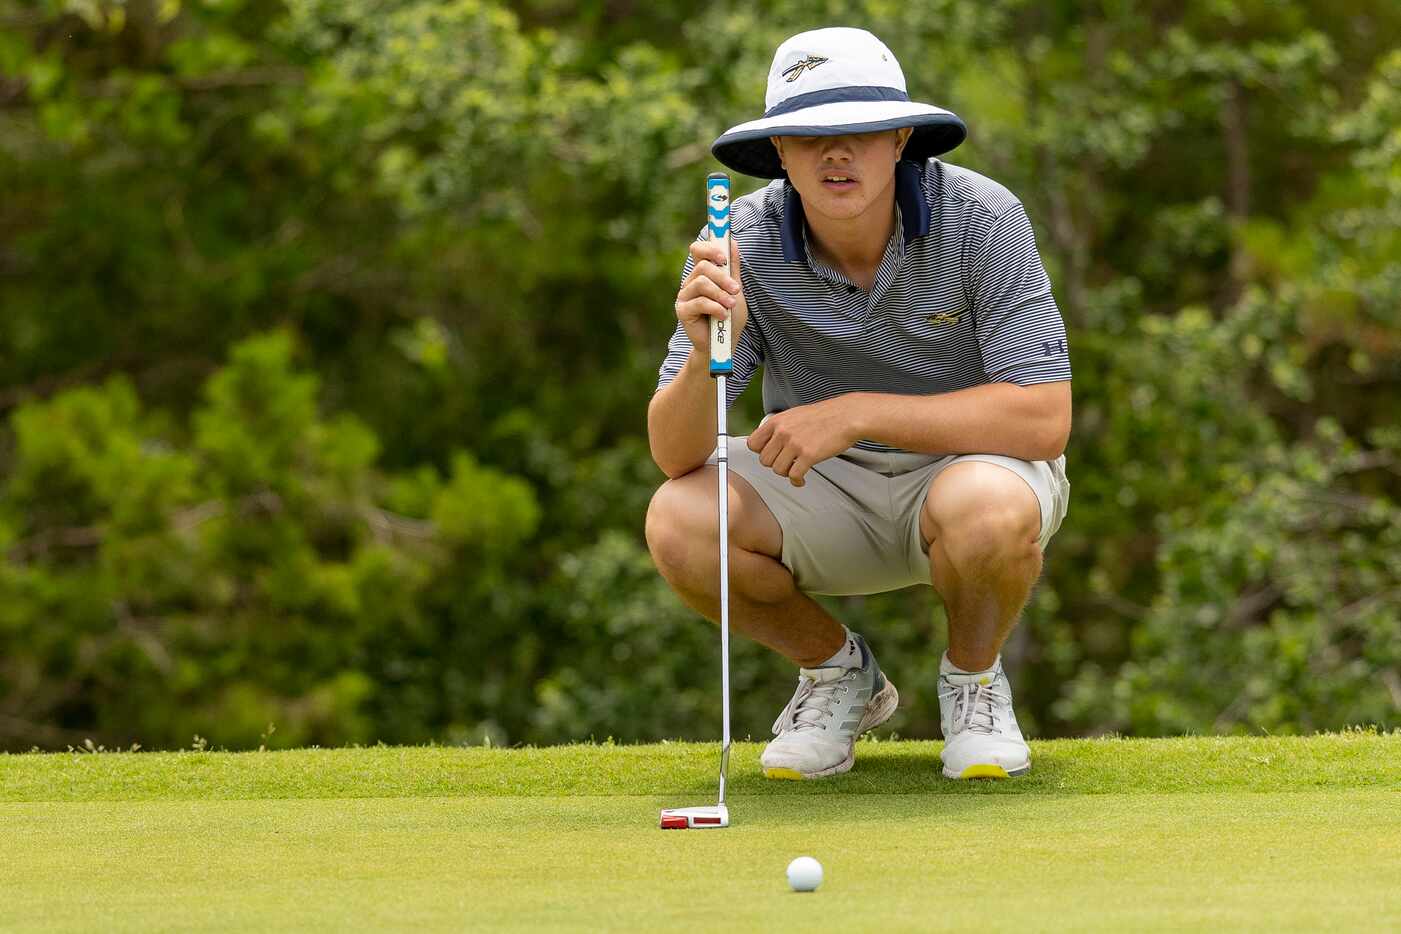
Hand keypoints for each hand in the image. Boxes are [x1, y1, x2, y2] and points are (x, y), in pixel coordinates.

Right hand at [674, 235, 746, 357]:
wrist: (724, 344)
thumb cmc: (729, 317)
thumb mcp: (735, 290)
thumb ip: (732, 268)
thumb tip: (732, 242)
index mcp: (702, 274)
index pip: (698, 250)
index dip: (709, 248)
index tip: (724, 257)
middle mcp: (690, 282)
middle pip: (703, 266)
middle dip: (723, 277)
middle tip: (736, 290)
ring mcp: (684, 296)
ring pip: (702, 283)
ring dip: (721, 294)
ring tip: (730, 305)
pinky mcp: (682, 311)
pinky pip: (699, 302)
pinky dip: (715, 308)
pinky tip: (722, 316)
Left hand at [746, 396, 861, 486]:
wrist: (847, 416)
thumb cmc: (824, 415)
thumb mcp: (795, 415)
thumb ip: (780, 427)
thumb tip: (767, 443)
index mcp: (777, 421)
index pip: (753, 444)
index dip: (761, 452)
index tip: (772, 455)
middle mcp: (783, 432)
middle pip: (765, 460)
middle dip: (775, 464)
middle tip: (787, 463)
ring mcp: (795, 444)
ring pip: (778, 470)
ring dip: (787, 473)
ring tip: (796, 469)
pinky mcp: (809, 455)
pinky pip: (794, 476)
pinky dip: (797, 481)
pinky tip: (802, 479)